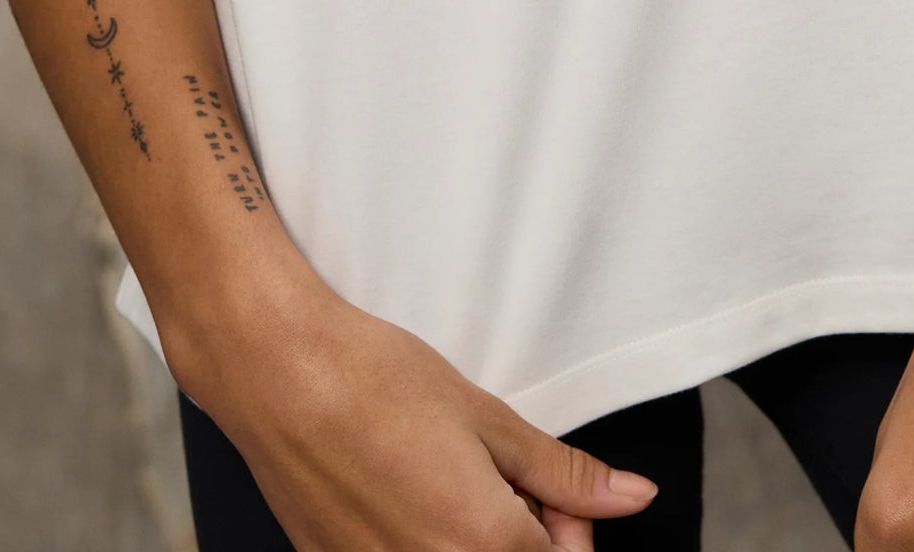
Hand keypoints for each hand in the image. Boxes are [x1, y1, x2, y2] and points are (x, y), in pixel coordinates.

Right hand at [169, 265, 658, 549]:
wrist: (280, 377)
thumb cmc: (376, 383)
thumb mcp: (486, 417)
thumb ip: (562, 471)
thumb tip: (632, 497)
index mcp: (481, 542)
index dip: (568, 523)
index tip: (547, 485)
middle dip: (525, 537)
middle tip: (502, 479)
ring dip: (474, 543)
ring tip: (452, 485)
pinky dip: (424, 542)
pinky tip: (409, 496)